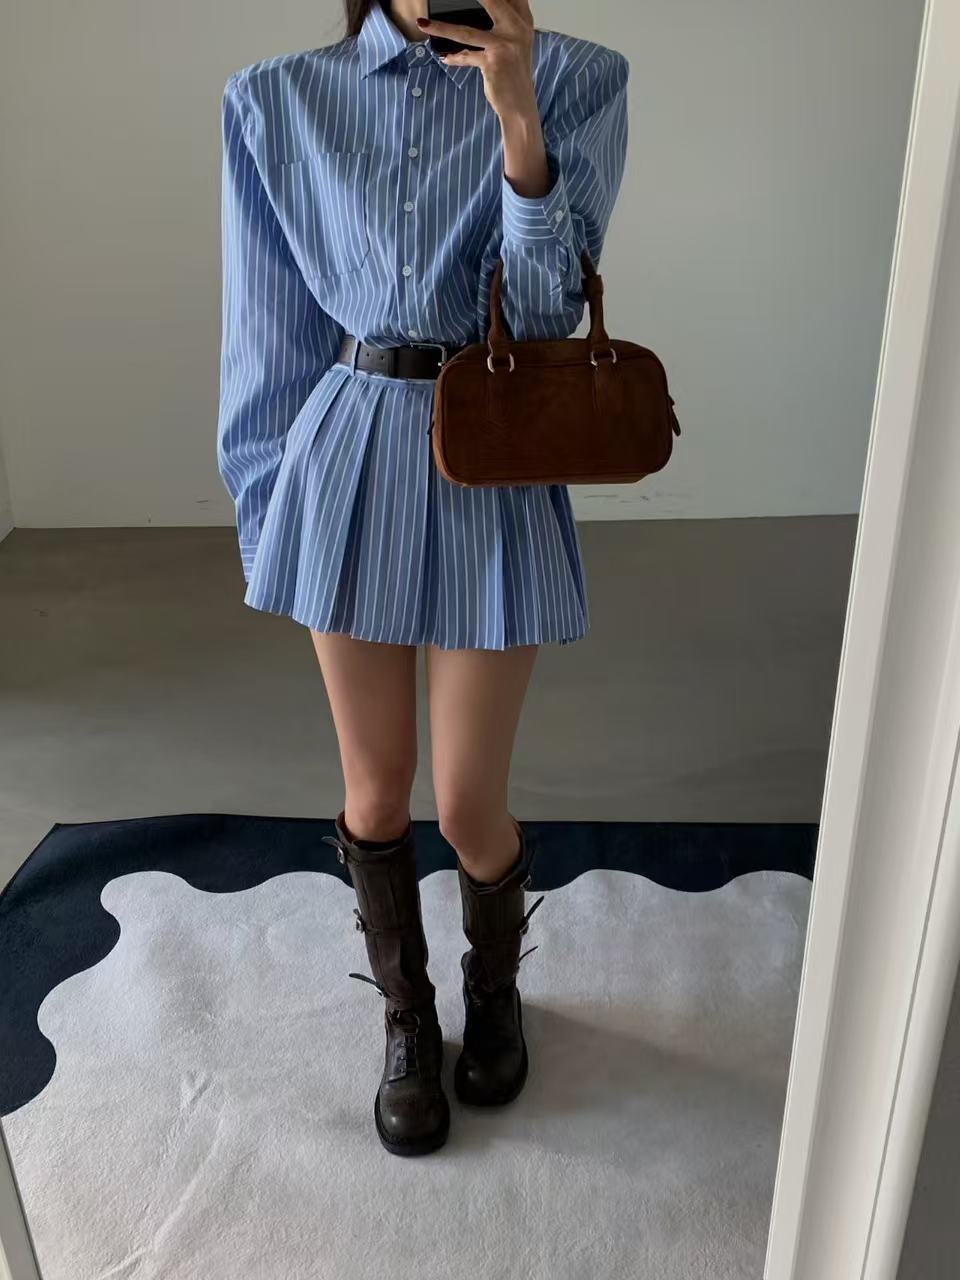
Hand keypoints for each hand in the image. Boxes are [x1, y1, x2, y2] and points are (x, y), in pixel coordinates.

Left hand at [417, 0, 537, 119]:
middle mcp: (517, 30)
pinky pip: (466, 57)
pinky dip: (454, 58)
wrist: (520, 106)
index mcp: (523, 23)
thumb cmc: (514, 76)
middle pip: (493, 2)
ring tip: (424, 24)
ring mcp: (505, 46)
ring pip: (467, 32)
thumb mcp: (514, 45)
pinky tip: (444, 58)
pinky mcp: (493, 62)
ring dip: (442, 28)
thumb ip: (503, 24)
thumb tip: (485, 8)